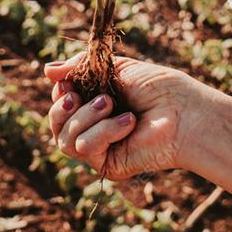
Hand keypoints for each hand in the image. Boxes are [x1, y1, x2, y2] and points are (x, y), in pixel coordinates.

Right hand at [44, 53, 209, 179]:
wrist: (186, 112)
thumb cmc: (159, 88)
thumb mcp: (115, 67)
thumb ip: (79, 67)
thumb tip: (46, 71)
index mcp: (96, 103)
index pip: (60, 103)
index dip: (60, 93)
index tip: (69, 83)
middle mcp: (95, 127)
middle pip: (55, 124)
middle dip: (63, 108)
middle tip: (79, 96)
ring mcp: (101, 148)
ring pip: (65, 139)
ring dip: (86, 117)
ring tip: (111, 105)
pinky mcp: (108, 165)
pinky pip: (85, 148)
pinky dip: (104, 131)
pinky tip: (128, 122)